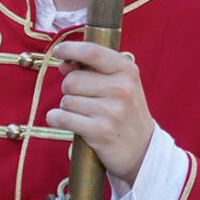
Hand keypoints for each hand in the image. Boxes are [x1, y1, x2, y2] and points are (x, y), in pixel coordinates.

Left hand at [45, 41, 154, 184]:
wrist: (142, 150)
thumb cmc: (125, 112)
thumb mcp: (120, 85)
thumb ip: (93, 69)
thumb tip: (64, 63)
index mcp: (127, 71)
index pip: (92, 52)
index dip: (70, 49)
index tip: (58, 51)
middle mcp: (121, 88)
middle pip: (72, 79)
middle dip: (70, 89)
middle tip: (84, 99)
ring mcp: (111, 111)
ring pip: (66, 100)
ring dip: (68, 107)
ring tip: (85, 114)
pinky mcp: (99, 131)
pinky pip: (62, 118)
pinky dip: (57, 119)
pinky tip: (66, 122)